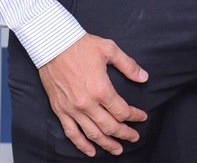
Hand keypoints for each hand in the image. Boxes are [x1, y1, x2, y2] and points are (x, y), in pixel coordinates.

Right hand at [39, 33, 148, 156]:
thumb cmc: (81, 45)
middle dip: (125, 134)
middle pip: (110, 127)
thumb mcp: (109, 49)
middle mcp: (87, 103)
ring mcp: (72, 109)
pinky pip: (71, 133)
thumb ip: (128, 65)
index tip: (141, 117)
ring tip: (117, 149)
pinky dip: (82, 145)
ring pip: (93, 134)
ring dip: (107, 144)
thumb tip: (144, 77)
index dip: (135, 116)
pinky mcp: (60, 109)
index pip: (122, 111)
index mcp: (101, 89)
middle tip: (134, 137)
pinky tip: (90, 151)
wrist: (53, 44)